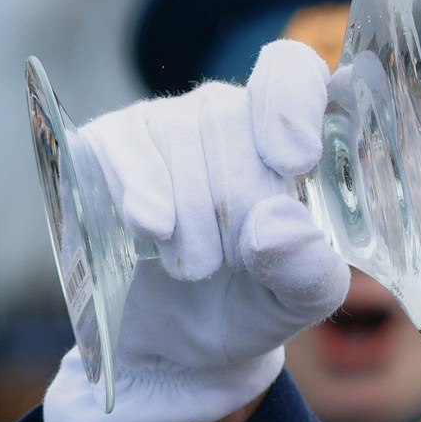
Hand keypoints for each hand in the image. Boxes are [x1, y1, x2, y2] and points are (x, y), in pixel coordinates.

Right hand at [42, 41, 348, 421]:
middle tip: (235, 259)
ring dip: (192, 216)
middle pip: (236, 118)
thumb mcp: (301, 298)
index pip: (294, 72)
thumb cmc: (254, 302)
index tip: (294, 161)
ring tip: (196, 266)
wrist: (176, 348)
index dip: (292, 102)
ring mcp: (168, 122)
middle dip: (239, 200)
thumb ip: (309, 268)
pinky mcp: (110, 145)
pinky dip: (141, 190)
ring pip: (181, 135)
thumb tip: (278, 223)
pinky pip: (124, 145)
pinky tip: (152, 228)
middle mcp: (233, 113)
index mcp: (294, 133)